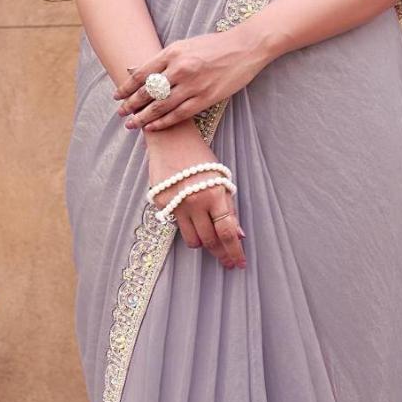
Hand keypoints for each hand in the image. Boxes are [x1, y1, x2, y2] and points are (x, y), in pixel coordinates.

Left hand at [114, 25, 268, 132]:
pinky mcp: (206, 97)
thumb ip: (163, 59)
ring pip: (161, 106)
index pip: (141, 74)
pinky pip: (179, 114)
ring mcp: (193, 84)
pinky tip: (153, 127)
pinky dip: (163, 122)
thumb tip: (137, 70)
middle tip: (121, 114)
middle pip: (148, 91)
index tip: (117, 96)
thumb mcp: (185, 45)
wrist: (245, 47)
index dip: (126, 87)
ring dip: (143, 117)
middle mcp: (180, 68)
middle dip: (131, 104)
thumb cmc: (214, 46)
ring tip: (132, 124)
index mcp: (173, 53)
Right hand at [144, 130, 244, 270]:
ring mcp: (176, 204)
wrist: (170, 138)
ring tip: (209, 242)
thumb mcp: (220, 178)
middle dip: (221, 254)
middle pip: (210, 240)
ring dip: (203, 244)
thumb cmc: (200, 156)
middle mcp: (195, 202)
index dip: (234, 251)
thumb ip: (228, 207)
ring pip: (191, 239)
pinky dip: (187, 227)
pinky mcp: (161, 204)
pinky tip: (192, 221)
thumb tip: (238, 234)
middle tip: (227, 263)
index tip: (239, 263)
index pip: (227, 232)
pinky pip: (177, 225)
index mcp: (214, 193)